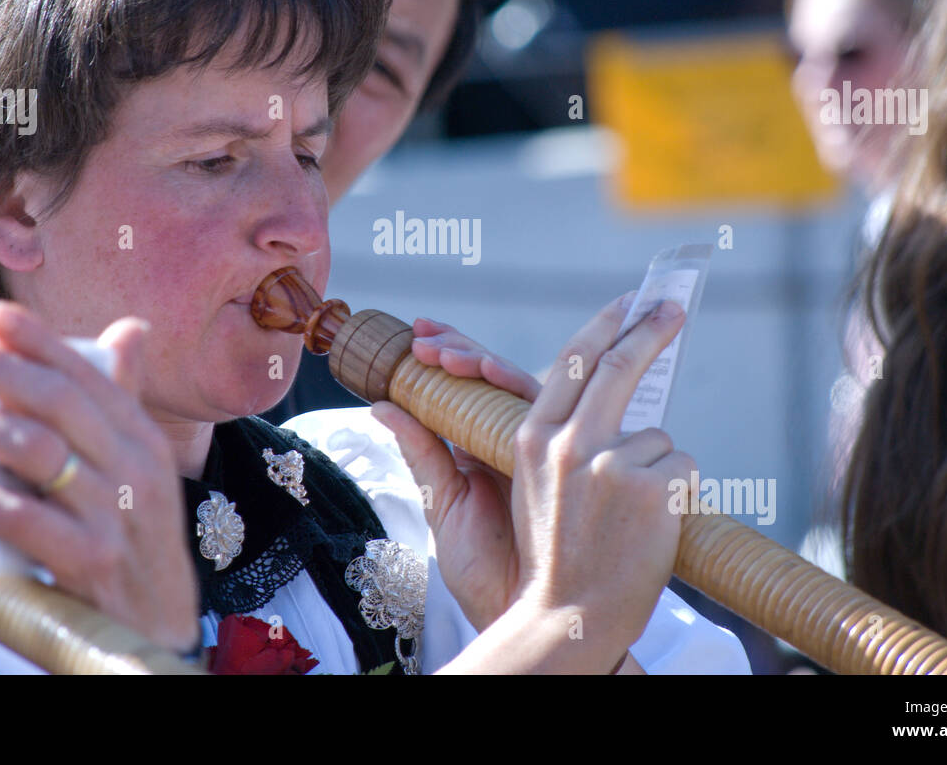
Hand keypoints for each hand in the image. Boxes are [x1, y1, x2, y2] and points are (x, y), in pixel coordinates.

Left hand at [0, 301, 199, 652]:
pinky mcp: (89, 561)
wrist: (160, 626)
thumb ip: (123, 401)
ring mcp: (114, 515)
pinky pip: (26, 521)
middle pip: (60, 403)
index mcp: (143, 439)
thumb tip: (129, 329)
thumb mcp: (143, 467)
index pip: (90, 375)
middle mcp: (135, 468)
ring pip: (38, 452)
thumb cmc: (138, 540)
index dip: (40, 341)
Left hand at [372, 318, 539, 630]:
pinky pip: (545, 408)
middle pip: (490, 378)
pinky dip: (515, 385)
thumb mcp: (443, 502)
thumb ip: (421, 452)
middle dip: (458, 349)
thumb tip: (380, 405)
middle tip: (425, 339)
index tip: (415, 337)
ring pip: (515, 385)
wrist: (523, 608)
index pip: (464, 390)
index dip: (445, 357)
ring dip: (479, 362)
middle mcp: (510, 438)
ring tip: (445, 354)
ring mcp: (540, 443)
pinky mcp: (566, 453)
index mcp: (480, 446)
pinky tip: (489, 373)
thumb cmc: (483, 567)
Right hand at [379, 296, 694, 671]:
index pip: (569, 365)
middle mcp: (570, 443)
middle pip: (617, 368)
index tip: (627, 302)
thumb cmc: (519, 568)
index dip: (600, 328)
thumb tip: (381, 407)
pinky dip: (671, 491)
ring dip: (649, 466)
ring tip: (626, 516)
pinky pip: (677, 466)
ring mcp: (613, 465)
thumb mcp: (460, 508)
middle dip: (648, 330)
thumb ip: (433, 450)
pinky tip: (648, 524)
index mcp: (528, 439)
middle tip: (673, 307)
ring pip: (652, 435)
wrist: (567, 623)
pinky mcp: (650, 489)